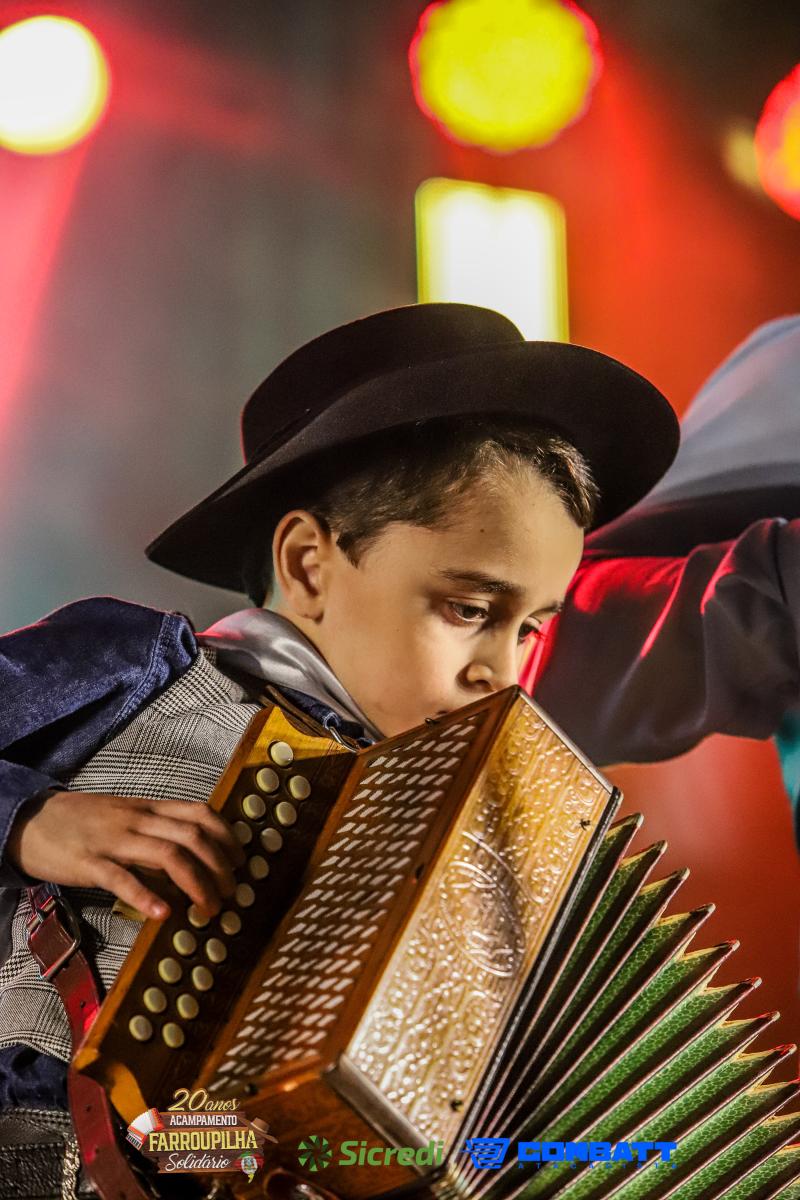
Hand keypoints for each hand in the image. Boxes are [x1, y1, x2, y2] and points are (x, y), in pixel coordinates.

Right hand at [6, 791, 246, 919]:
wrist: (31, 819)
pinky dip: (146, 897)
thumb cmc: (83, 821)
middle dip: (219, 868)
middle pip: (193, 836)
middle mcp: (137, 819)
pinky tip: (163, 915)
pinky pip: (122, 879)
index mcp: (149, 807)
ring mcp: (114, 840)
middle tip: (229, 894)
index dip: (227, 838)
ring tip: (208, 909)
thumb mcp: (126, 817)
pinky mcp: (89, 863)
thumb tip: (192, 859)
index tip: (239, 863)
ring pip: (167, 855)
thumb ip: (157, 832)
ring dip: (196, 884)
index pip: (201, 813)